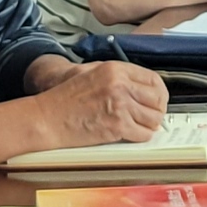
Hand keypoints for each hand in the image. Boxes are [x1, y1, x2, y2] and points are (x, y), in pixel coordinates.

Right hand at [38, 60, 167, 147]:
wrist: (47, 118)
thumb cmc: (64, 100)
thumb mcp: (92, 75)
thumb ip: (118, 77)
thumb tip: (142, 87)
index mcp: (115, 70)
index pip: (153, 79)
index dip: (159, 93)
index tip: (157, 100)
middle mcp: (120, 85)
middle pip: (158, 99)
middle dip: (157, 110)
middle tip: (151, 116)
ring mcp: (120, 106)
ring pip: (154, 118)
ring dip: (150, 125)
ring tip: (141, 126)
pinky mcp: (117, 126)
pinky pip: (143, 134)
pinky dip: (141, 136)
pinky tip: (133, 134)